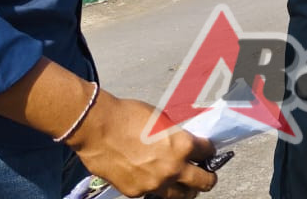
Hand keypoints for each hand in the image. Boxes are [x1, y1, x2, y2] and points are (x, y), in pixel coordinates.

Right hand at [67, 93, 216, 198]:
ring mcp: (155, 184)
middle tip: (208, 175)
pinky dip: (156, 188)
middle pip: (204, 182)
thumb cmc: (128, 116)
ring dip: (185, 190)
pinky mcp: (136, 192)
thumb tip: (181, 144)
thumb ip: (176, 137)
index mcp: (183, 146)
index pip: (208, 152)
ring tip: (185, 186)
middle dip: (208, 177)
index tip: (207, 152)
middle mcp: (173, 168)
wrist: (98, 128)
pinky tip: (153, 180)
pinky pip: (152, 193)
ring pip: (180, 195)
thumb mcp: (162, 121)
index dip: (208, 151)